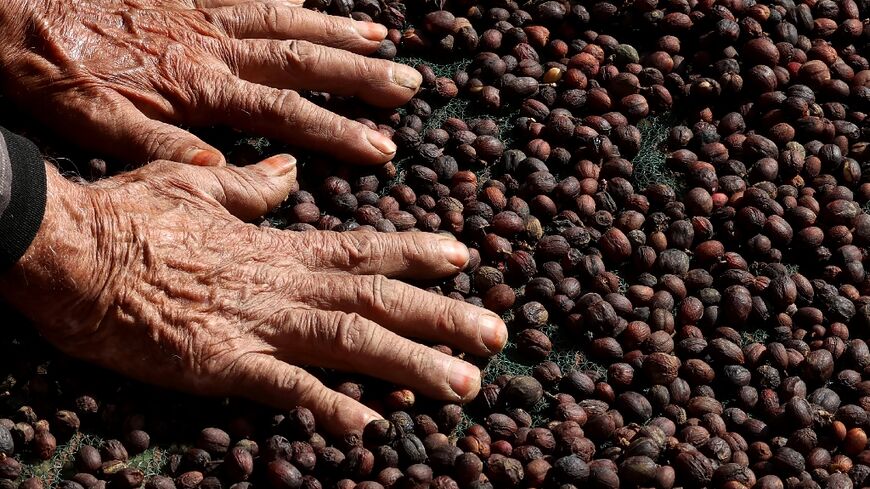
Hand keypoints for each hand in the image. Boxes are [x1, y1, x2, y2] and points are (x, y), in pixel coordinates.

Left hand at [0, 0, 417, 165]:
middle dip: (359, 76)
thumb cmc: (57, 76)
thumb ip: (164, 151)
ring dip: (338, 34)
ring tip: (383, 43)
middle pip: (300, 60)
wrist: (14, 13)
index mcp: (198, 87)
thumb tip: (224, 173)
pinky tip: (315, 2)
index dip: (337, 130)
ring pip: (286, 21)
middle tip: (407, 87)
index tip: (382, 147)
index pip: (283, 112)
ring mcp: (205, 14)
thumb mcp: (100, 128)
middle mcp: (214, 46)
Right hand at [0, 158, 506, 433]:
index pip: (363, 248)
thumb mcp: (195, 185)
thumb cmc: (127, 216)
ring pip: (352, 342)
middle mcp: (282, 286)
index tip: (463, 257)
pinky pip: (288, 390)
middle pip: (378, 299)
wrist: (69, 250)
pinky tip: (370, 429)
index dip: (417, 253)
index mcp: (277, 248)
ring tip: (464, 386)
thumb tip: (286, 172)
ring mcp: (258, 326)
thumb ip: (251, 188)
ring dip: (413, 366)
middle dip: (443, 318)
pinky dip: (330, 407)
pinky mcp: (223, 365)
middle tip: (497, 336)